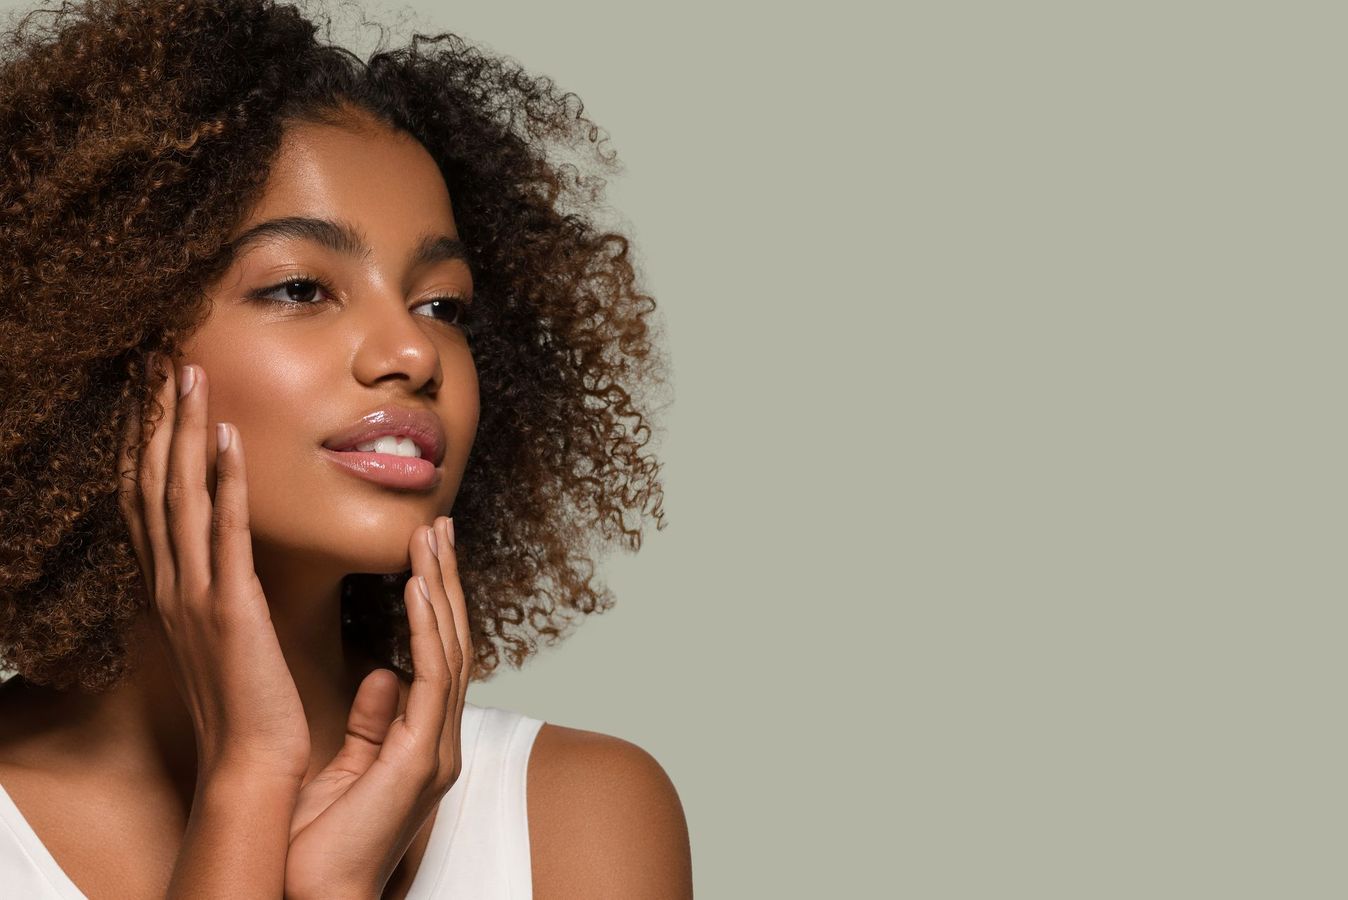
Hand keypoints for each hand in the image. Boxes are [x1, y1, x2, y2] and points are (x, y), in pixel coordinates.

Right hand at [117, 353, 310, 780]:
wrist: (252, 766)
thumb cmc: (249, 706)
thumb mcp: (231, 636)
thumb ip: (228, 594)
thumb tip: (237, 564)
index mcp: (175, 591)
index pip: (153, 503)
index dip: (149, 446)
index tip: (155, 395)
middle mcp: (173, 586)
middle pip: (154, 486)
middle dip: (155, 422)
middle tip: (160, 362)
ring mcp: (195, 596)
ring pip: (180, 497)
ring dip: (182, 433)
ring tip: (186, 376)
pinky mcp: (229, 609)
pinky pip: (223, 532)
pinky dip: (222, 482)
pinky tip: (225, 437)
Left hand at [283, 516, 471, 899]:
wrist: (314, 898)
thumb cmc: (319, 844)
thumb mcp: (344, 767)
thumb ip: (370, 721)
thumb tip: (382, 672)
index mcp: (424, 742)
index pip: (437, 656)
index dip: (434, 602)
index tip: (423, 553)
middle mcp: (441, 740)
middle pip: (454, 643)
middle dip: (446, 581)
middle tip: (438, 526)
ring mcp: (439, 749)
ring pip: (452, 651)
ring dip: (442, 590)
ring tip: (430, 539)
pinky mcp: (423, 759)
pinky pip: (434, 680)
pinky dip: (428, 630)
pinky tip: (418, 588)